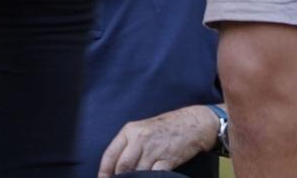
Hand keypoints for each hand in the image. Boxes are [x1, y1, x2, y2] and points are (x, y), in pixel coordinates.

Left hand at [97, 106, 218, 176]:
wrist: (192, 123)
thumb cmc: (165, 128)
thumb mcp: (142, 130)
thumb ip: (128, 146)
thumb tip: (116, 168)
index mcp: (130, 131)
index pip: (110, 155)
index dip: (104, 172)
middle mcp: (140, 138)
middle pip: (122, 166)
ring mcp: (154, 149)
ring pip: (137, 173)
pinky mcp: (168, 159)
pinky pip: (154, 175)